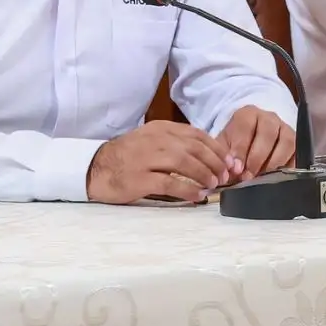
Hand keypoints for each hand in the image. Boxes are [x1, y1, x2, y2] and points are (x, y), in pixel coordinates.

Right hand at [86, 121, 239, 204]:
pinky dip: (188, 190)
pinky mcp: (139, 178)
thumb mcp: (151, 142)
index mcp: (160, 129)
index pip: (196, 134)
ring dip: (204, 174)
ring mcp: (146, 158)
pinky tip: (197, 196)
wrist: (96, 169)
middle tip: (225, 176)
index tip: (229, 162)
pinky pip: (170, 182)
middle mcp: (154, 140)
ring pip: (185, 162)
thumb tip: (209, 158)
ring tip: (213, 185)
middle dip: (215, 162)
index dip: (217, 149)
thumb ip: (176, 145)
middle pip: (194, 148)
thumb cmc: (128, 158)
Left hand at [218, 106, 296, 177]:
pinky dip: (288, 167)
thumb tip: (228, 171)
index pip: (245, 126)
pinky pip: (298, 154)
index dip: (241, 148)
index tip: (236, 168)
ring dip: (274, 163)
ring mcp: (285, 129)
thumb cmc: (235, 145)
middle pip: (268, 133)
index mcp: (247, 114)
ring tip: (262, 178)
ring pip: (287, 142)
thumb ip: (223, 157)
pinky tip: (276, 178)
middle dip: (257, 157)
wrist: (249, 145)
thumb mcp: (224, 147)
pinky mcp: (297, 143)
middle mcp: (269, 118)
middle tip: (248, 176)